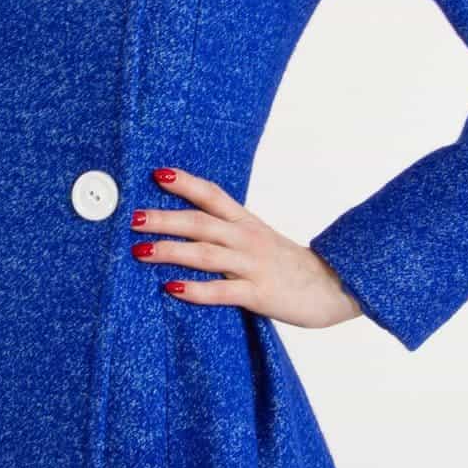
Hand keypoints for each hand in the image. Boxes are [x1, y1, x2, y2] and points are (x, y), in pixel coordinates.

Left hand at [131, 166, 364, 328]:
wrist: (334, 286)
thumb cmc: (289, 265)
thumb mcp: (259, 239)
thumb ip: (228, 231)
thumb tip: (188, 226)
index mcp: (246, 222)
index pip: (213, 195)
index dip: (186, 183)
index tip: (157, 173)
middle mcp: (247, 239)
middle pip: (201, 222)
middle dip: (165, 218)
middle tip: (133, 217)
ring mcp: (253, 266)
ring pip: (205, 254)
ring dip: (171, 250)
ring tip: (141, 250)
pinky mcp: (259, 294)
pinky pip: (222, 291)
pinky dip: (195, 289)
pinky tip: (172, 288)